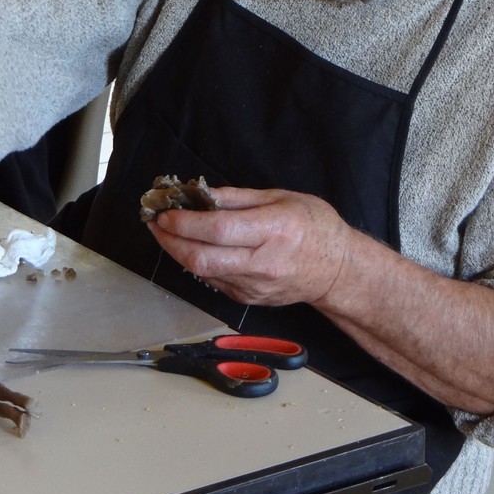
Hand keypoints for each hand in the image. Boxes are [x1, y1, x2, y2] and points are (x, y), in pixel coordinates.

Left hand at [146, 187, 350, 307]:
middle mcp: (263, 262)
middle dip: (170, 241)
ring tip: (165, 233)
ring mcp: (255, 286)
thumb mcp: (282, 197)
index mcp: (274, 230)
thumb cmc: (315, 226)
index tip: (165, 211)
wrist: (338, 270)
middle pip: (203, 258)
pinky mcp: (249, 299)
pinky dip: (197, 263)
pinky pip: (214, 281)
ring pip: (203, 273)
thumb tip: (202, 194)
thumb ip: (239, 198)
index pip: (219, 229)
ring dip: (177, 252)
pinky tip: (190, 248)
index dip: (185, 222)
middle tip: (155, 223)